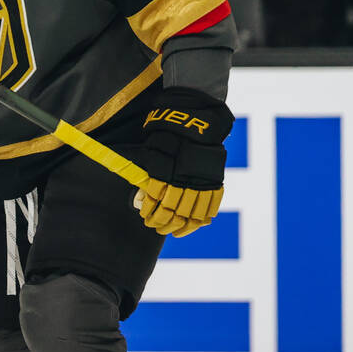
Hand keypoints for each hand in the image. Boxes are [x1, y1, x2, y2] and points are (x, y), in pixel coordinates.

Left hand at [130, 88, 232, 236]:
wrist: (195, 120)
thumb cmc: (168, 135)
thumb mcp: (153, 152)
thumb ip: (147, 177)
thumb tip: (138, 202)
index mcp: (165, 170)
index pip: (155, 200)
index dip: (150, 212)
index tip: (145, 217)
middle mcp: (183, 178)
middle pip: (172, 211)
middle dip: (162, 223)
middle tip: (156, 227)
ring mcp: (201, 181)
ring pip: (191, 214)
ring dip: (180, 227)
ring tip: (172, 231)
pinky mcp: (214, 181)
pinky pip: (210, 207)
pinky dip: (201, 220)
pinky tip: (193, 225)